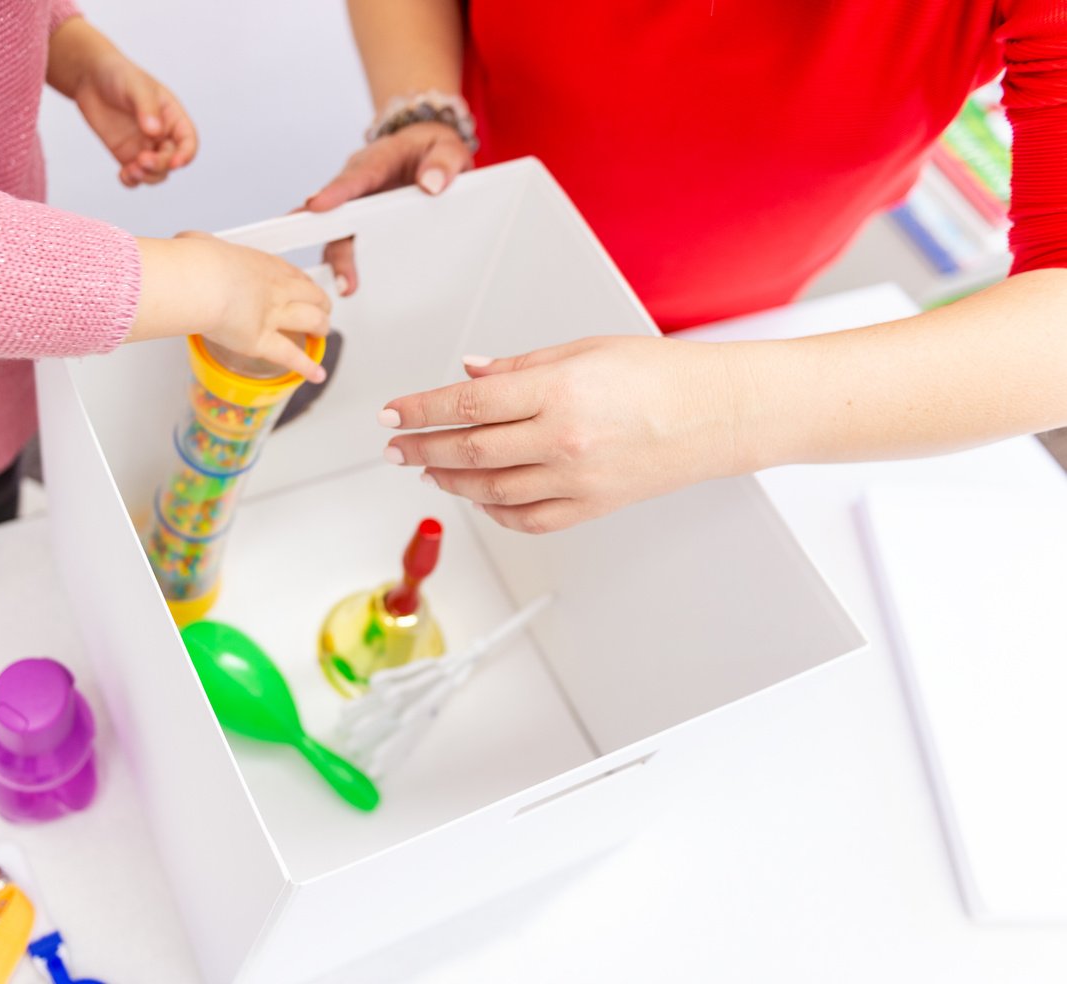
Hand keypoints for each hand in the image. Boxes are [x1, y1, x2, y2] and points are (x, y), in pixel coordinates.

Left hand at [61, 26, 197, 186]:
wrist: (89, 77)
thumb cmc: (118, 74)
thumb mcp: (135, 86)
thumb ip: (146, 108)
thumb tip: (155, 132)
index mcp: (172, 117)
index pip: (188, 142)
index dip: (185, 155)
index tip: (174, 162)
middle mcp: (162, 135)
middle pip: (171, 161)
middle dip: (159, 165)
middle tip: (141, 160)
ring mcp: (145, 147)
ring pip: (155, 173)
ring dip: (147, 176)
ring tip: (130, 170)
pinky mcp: (126, 155)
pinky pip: (135, 176)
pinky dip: (132, 181)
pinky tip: (123, 175)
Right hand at [163, 232, 330, 381]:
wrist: (198, 281)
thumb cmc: (196, 263)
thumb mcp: (200, 243)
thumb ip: (199, 243)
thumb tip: (188, 242)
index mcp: (262, 265)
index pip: (293, 273)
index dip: (304, 283)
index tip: (305, 287)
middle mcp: (275, 288)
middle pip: (312, 295)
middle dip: (321, 304)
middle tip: (323, 310)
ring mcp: (273, 315)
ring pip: (311, 321)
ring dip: (321, 328)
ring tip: (321, 334)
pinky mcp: (262, 341)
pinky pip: (291, 356)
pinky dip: (307, 366)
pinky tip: (316, 374)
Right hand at [304, 122, 472, 294]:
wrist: (426, 153)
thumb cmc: (432, 150)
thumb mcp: (446, 147)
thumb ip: (443, 162)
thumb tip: (432, 184)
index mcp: (377, 161)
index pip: (355, 177)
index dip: (335, 192)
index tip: (317, 206)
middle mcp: (358, 185)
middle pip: (340, 215)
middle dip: (339, 245)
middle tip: (344, 274)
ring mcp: (356, 207)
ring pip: (339, 235)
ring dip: (340, 261)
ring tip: (347, 286)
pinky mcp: (360, 225)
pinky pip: (349, 243)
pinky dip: (346, 263)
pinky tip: (348, 284)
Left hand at [378, 336, 760, 532]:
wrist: (720, 413)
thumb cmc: (661, 374)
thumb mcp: (584, 350)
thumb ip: (519, 367)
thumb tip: (469, 372)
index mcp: (559, 391)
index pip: (467, 403)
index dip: (420, 410)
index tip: (392, 414)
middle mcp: (563, 440)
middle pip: (469, 452)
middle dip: (422, 449)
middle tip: (394, 447)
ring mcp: (577, 480)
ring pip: (491, 491)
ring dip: (450, 482)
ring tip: (427, 469)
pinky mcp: (592, 507)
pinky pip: (527, 518)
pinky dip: (494, 511)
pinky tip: (478, 498)